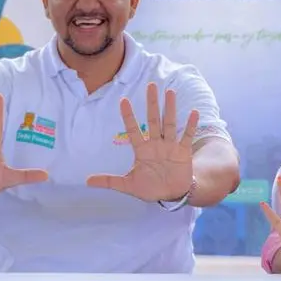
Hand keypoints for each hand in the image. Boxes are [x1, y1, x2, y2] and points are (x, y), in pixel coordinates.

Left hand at [87, 83, 200, 202]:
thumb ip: (109, 181)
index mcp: (142, 150)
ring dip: (170, 108)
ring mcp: (170, 146)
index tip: (122, 100)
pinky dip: (190, 125)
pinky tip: (193, 112)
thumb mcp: (128, 185)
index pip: (133, 130)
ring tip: (170, 92)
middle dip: (152, 103)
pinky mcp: (183, 152)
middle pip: (153, 120)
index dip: (128, 116)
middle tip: (151, 85)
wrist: (171, 195)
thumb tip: (87, 181)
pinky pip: (186, 136)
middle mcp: (156, 144)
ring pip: (169, 124)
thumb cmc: (150, 188)